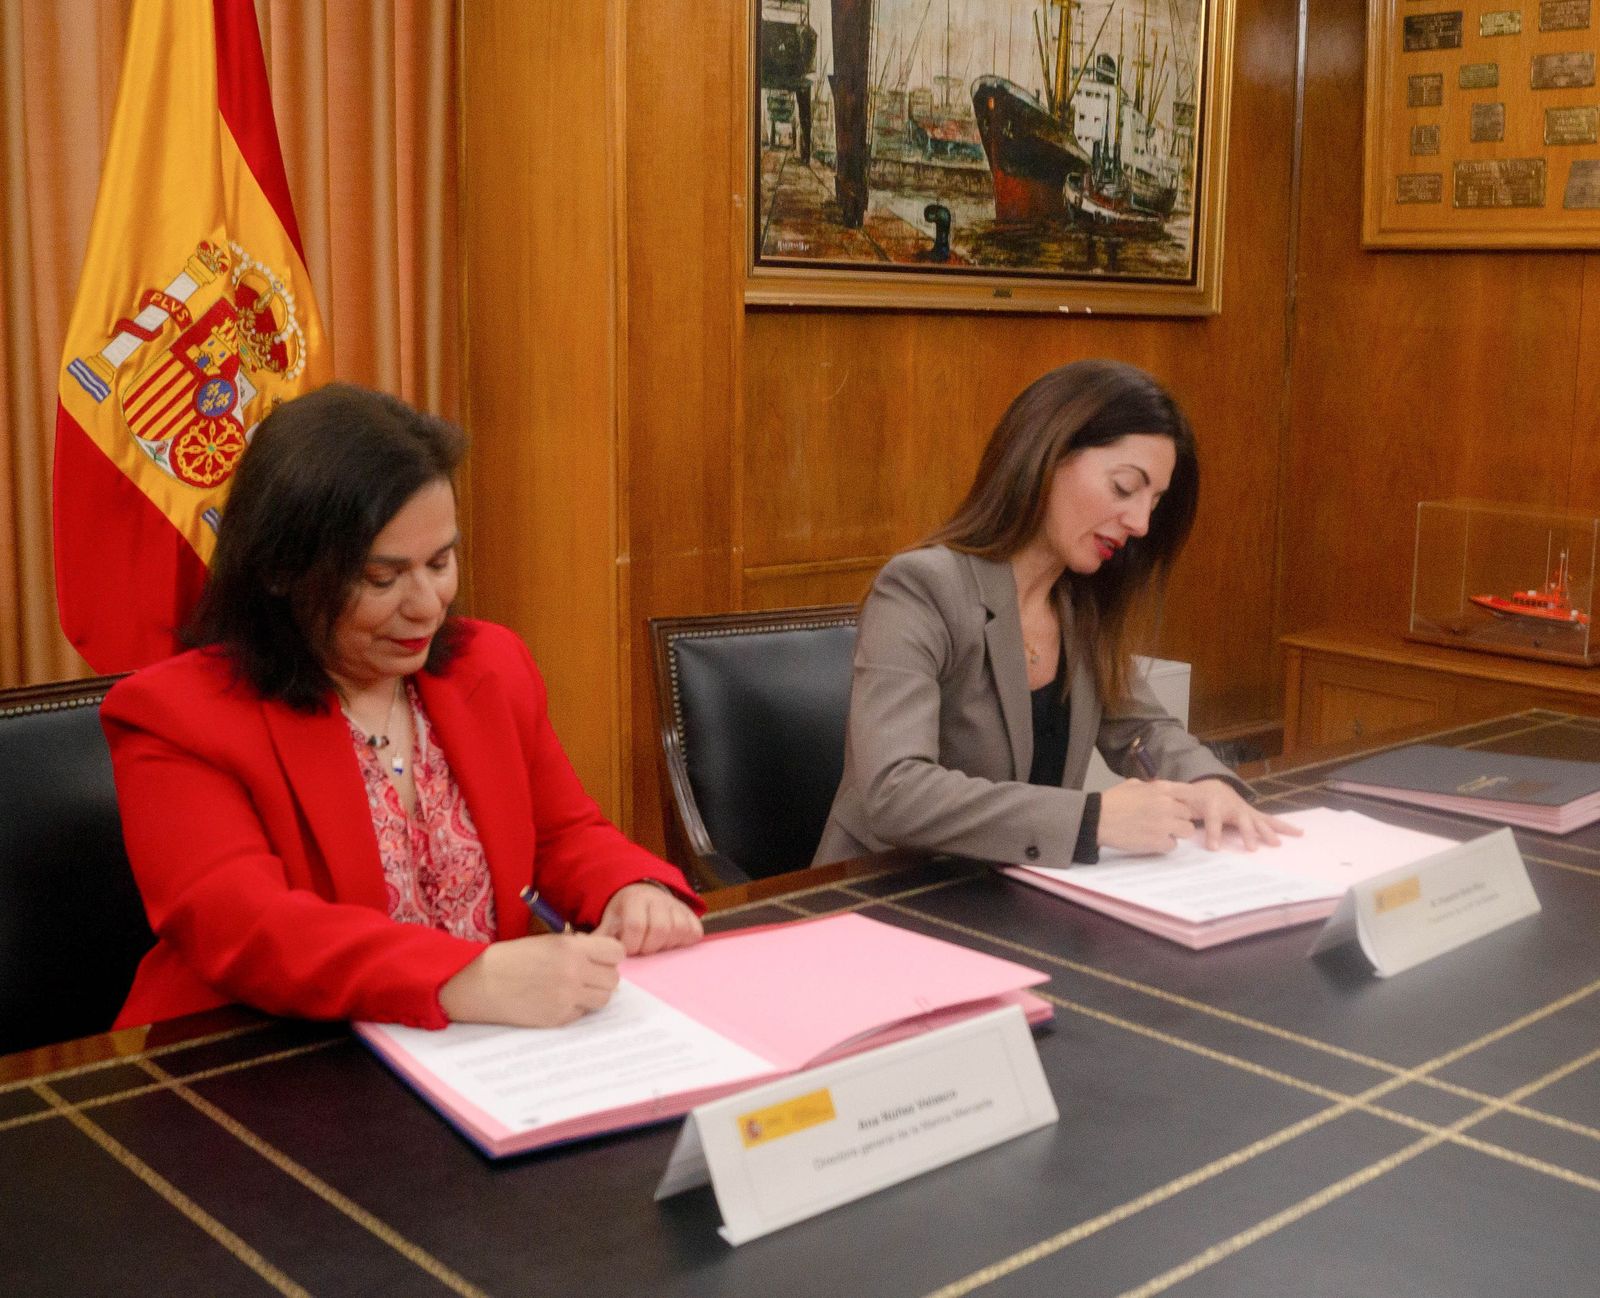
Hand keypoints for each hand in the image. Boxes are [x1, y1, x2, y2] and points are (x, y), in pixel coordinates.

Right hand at [438, 932, 624, 1026]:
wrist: (481, 982)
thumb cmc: (511, 958)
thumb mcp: (548, 941)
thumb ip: (578, 948)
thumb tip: (604, 958)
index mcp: (572, 948)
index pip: (616, 952)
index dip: (610, 955)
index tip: (602, 958)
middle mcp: (574, 973)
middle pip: (613, 979)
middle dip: (603, 976)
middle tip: (588, 975)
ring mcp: (567, 998)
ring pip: (603, 999)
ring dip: (594, 994)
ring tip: (575, 989)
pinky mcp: (558, 1018)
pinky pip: (582, 1014)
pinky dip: (576, 1008)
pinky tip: (557, 1000)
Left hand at [598, 882, 703, 955]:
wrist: (642, 893)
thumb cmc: (625, 912)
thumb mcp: (610, 920)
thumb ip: (600, 936)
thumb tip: (588, 951)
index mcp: (635, 899)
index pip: (636, 925)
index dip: (631, 944)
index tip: (626, 950)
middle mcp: (658, 899)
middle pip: (660, 930)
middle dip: (648, 947)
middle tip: (642, 949)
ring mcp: (676, 905)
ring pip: (678, 931)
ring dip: (666, 945)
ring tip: (655, 945)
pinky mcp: (690, 913)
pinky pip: (694, 931)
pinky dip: (684, 941)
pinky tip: (671, 942)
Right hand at [1097, 779, 1196, 854]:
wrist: (1098, 819)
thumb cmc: (1112, 801)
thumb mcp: (1133, 785)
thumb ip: (1152, 788)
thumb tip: (1162, 792)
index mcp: (1161, 789)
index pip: (1189, 792)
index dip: (1189, 800)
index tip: (1184, 806)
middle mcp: (1166, 805)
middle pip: (1188, 814)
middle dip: (1179, 818)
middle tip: (1165, 822)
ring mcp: (1164, 824)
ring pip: (1186, 831)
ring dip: (1176, 832)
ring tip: (1160, 833)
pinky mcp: (1158, 841)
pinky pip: (1173, 846)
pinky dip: (1164, 845)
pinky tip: (1152, 841)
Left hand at [1171, 778, 1303, 850]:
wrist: (1213, 786)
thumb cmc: (1195, 795)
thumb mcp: (1181, 794)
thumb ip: (1169, 794)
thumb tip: (1155, 790)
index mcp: (1214, 803)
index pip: (1213, 819)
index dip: (1213, 832)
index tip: (1213, 848)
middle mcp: (1232, 806)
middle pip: (1241, 820)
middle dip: (1246, 834)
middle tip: (1250, 848)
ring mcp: (1245, 811)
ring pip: (1258, 821)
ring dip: (1267, 832)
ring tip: (1275, 845)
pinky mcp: (1253, 815)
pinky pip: (1270, 821)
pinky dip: (1284, 827)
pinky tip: (1299, 833)